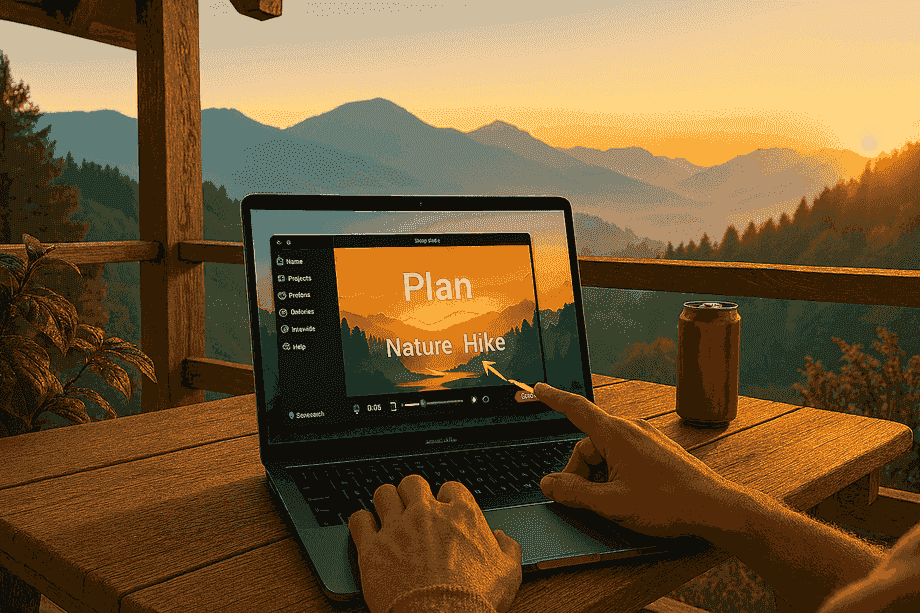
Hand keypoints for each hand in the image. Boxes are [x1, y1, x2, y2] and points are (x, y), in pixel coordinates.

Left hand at [348, 475, 521, 612]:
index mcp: (461, 515)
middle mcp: (427, 513)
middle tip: (412, 507)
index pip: (451, 487)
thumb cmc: (474, 599)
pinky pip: (359, 520)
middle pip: (413, 482)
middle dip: (412, 492)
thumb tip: (502, 538)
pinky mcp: (373, 547)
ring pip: (383, 493)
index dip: (447, 498)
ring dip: (386, 501)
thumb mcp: (508, 574)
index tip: (444, 510)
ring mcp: (398, 528)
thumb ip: (508, 549)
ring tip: (387, 512)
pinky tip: (366, 529)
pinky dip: (362, 522)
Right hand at [534, 382, 741, 537]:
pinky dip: (616, 475)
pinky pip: (625, 456)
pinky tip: (627, 497)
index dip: (553, 399)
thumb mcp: (612, 504)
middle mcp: (631, 429)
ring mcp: (646, 438)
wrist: (714, 507)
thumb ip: (574, 493)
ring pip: (607, 452)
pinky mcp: (657, 450)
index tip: (538, 389)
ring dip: (599, 476)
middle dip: (579, 472)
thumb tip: (548, 484)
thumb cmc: (668, 504)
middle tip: (584, 501)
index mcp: (616, 434)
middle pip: (588, 444)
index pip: (576, 409)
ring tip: (613, 504)